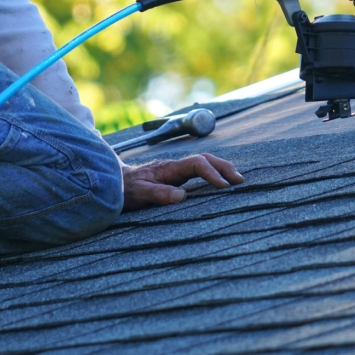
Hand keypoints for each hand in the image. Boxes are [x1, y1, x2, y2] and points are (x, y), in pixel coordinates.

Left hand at [122, 153, 243, 210]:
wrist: (114, 183)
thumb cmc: (126, 190)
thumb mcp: (140, 195)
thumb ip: (159, 194)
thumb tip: (182, 196)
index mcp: (169, 168)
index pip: (196, 164)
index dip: (212, 173)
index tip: (223, 186)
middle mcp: (175, 166)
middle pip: (205, 158)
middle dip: (224, 167)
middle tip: (240, 180)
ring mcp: (176, 170)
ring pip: (204, 162)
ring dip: (221, 168)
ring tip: (237, 180)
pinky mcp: (176, 176)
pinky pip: (199, 170)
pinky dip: (213, 173)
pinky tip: (221, 182)